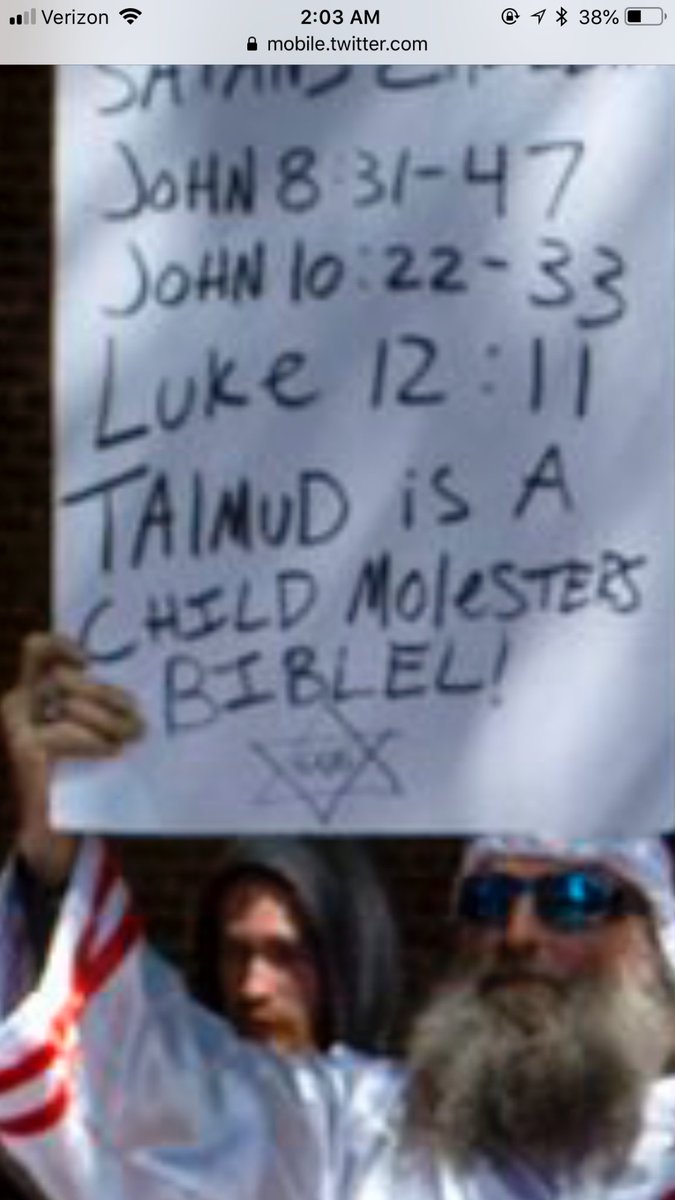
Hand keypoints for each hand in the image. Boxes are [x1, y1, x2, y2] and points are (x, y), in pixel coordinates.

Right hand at [1, 632, 144, 883]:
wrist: (59, 822)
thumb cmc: (85, 763)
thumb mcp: (94, 722)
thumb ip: (98, 697)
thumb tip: (129, 688)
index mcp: (34, 685)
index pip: (38, 648)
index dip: (62, 645)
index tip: (90, 661)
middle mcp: (20, 701)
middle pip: (68, 678)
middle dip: (108, 696)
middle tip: (137, 719)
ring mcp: (19, 726)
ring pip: (72, 705)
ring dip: (109, 721)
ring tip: (131, 737)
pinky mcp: (25, 750)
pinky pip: (67, 732)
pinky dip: (94, 742)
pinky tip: (111, 752)